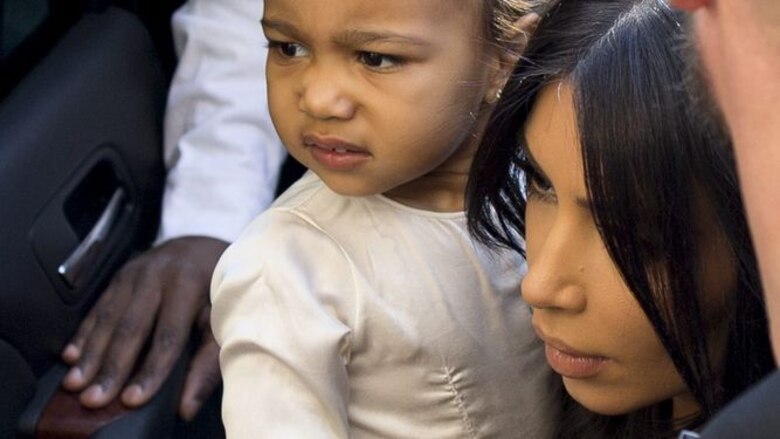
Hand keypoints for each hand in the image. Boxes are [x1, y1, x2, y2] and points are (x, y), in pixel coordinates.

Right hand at [61, 236, 228, 419]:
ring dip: (90, 353)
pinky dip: (84, 332)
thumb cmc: (219, 287)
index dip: (150, 370)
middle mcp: (158, 274)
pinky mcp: (120, 275)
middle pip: (131, 327)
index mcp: (188, 283)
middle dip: (111, 366)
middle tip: (94, 397)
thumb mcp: (225, 318)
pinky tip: (71, 355)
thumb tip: (187, 407)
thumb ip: (208, 362)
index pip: (168, 335)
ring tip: (76, 382)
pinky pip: (99, 306)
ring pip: (109, 317)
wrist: (206, 244)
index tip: (133, 399)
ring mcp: (135, 272)